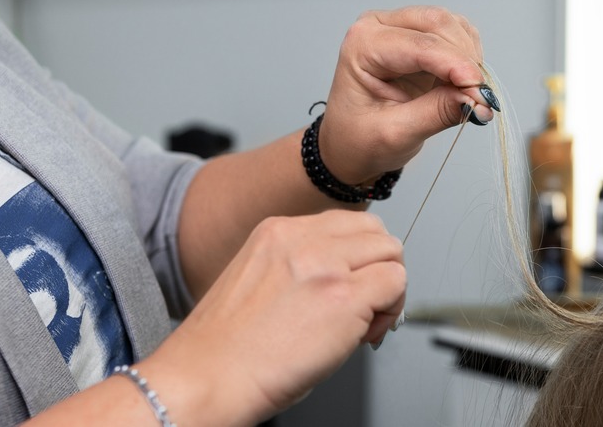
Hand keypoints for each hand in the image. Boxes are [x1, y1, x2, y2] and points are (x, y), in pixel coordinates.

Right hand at [139, 210, 405, 424]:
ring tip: (365, 322)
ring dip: (388, 287)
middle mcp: (301, 239)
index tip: (352, 286)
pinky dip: (391, 309)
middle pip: (375, 231)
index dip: (359, 258)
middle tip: (367, 305)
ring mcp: (325, 264)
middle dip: (380, 266)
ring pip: (392, 253)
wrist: (206, 378)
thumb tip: (347, 276)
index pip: (347, 224)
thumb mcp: (260, 279)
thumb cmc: (227, 347)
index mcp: (278, 231)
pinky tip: (365, 334)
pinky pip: (396, 284)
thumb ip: (303, 266)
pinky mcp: (344, 297)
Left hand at [319, 6, 493, 183]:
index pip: (420, 45)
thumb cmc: (358, 139)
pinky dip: (468, 58)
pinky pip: (456, 36)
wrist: (348, 146)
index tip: (479, 91)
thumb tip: (476, 100)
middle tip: (479, 97)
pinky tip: (462, 83)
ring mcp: (400, 30)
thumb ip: (437, 113)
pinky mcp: (419, 40)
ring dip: (469, 58)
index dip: (456, 65)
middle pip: (439, 24)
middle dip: (465, 60)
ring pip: (452, 26)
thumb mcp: (395, 134)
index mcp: (363, 45)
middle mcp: (379, 29)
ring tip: (468, 94)